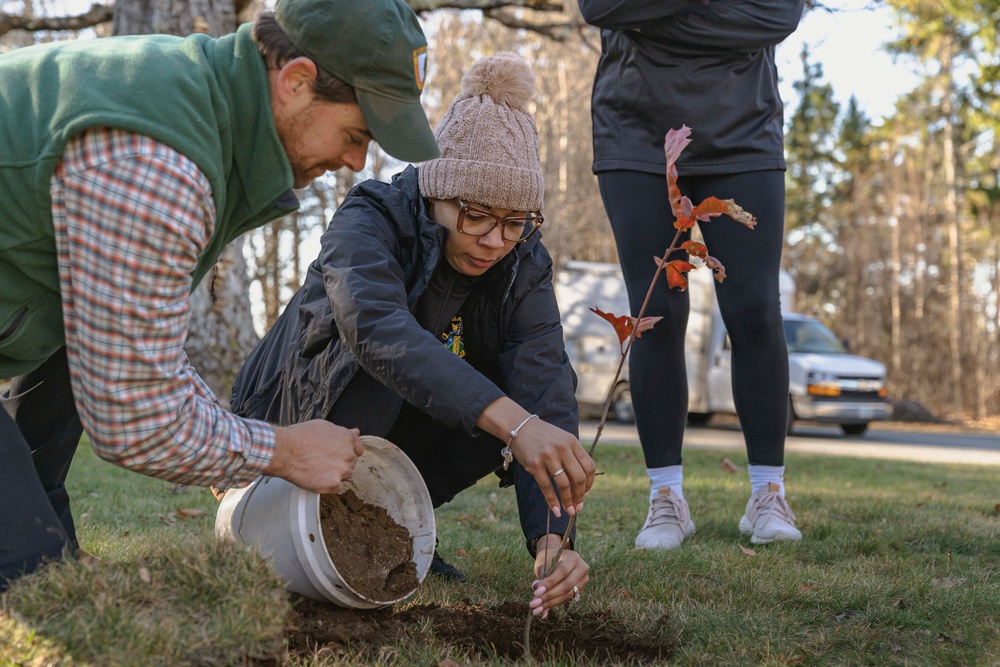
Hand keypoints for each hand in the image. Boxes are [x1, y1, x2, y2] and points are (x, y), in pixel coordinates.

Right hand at [265, 421, 363, 493]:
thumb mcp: (323, 426)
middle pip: (351, 463)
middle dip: (340, 462)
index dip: (347, 452)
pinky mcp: (333, 484)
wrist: (285, 451)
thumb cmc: (300, 437)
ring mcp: (342, 470)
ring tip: (317, 468)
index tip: (338, 454)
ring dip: (335, 474)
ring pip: (345, 475)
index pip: (358, 449)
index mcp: (348, 439)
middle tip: (322, 460)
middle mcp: (348, 454)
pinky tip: (316, 477)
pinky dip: (327, 485)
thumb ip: (342, 432)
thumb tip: (356, 432)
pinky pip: (336, 487)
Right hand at [478, 398, 595, 517]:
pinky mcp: (534, 464)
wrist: (518, 426)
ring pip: (564, 485)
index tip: (585, 494)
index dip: (589, 484)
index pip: (588, 467)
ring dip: (568, 501)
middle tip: (578, 506)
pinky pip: (546, 487)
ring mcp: (548, 456)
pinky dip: (552, 501)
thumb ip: (573, 456)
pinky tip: (555, 510)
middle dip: (580, 496)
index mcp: (572, 442)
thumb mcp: (562, 439)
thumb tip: (581, 485)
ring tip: (569, 510)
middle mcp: (562, 448)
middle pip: (579, 478)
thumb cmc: (542, 436)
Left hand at [528, 535, 589, 617]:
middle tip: (534, 603)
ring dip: (550, 603)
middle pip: (567, 586)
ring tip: (536, 609)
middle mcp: (581, 568)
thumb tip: (537, 596)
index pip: (562, 572)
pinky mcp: (579, 589)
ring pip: (567, 595)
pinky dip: (553, 604)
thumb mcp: (544, 564)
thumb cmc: (548, 559)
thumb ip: (542, 578)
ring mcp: (582, 580)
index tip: (536, 592)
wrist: (557, 557)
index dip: (550, 583)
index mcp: (573, 557)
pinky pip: (566, 599)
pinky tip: (543, 611)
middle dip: (549, 596)